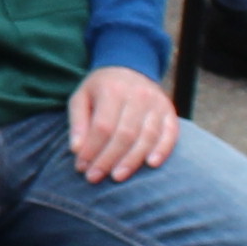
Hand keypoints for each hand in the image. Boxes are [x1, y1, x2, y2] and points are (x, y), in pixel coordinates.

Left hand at [70, 64, 176, 181]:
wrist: (129, 68)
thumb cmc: (101, 89)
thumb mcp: (81, 97)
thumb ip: (77, 122)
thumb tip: (76, 150)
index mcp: (112, 90)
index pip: (102, 126)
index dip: (92, 149)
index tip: (81, 167)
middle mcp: (138, 95)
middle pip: (125, 134)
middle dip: (108, 159)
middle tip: (95, 177)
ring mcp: (157, 103)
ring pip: (147, 136)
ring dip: (132, 160)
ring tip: (117, 177)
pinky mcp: (169, 111)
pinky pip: (170, 133)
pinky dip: (162, 150)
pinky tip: (151, 164)